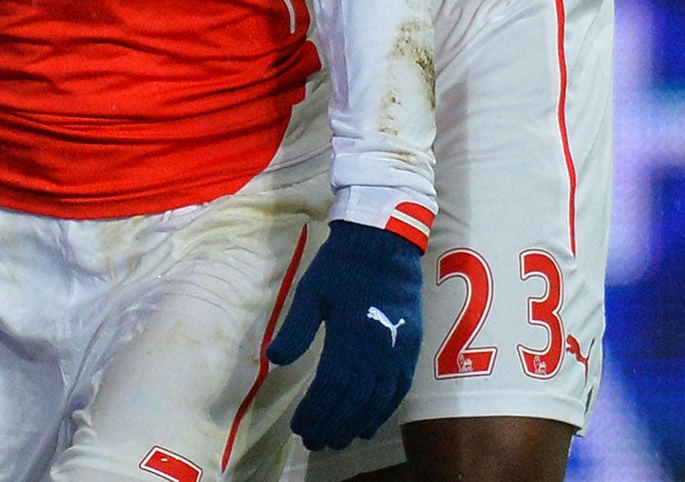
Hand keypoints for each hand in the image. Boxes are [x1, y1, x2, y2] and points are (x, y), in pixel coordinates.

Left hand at [267, 221, 424, 450]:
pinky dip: (385, 410)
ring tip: (339, 440)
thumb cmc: (342, 265)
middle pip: (352, 401)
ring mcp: (396, 351)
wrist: (384, 242)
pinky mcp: (411, 347)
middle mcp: (375, 351)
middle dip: (332, 425)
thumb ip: (295, 329)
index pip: (329, 388)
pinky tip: (371, 423)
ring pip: (376, 400)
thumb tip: (274, 360)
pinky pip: (399, 389)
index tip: (300, 428)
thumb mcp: (311, 292)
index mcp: (348, 337)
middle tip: (315, 442)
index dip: (315, 412)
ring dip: (356, 424)